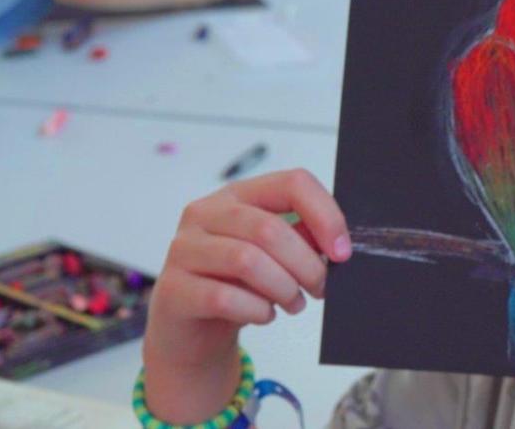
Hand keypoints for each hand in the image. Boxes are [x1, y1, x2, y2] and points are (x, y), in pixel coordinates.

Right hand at [143, 170, 351, 422]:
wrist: (192, 331)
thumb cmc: (237, 285)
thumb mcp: (275, 256)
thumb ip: (302, 239)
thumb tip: (337, 243)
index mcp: (239, 195)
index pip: (292, 183)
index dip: (326, 216)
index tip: (342, 252)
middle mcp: (206, 213)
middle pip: (269, 228)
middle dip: (306, 264)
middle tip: (320, 289)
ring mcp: (184, 249)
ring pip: (247, 261)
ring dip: (283, 288)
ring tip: (294, 303)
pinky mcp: (172, 288)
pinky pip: (223, 297)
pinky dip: (256, 310)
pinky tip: (264, 314)